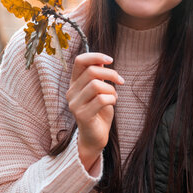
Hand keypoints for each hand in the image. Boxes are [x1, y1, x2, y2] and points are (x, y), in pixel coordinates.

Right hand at [66, 53, 124, 169]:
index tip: (111, 60)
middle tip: (121, 81)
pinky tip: (112, 103)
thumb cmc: (99, 111)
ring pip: (96, 85)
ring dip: (111, 89)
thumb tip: (102, 59)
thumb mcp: (100, 90)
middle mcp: (71, 92)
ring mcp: (75, 104)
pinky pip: (101, 99)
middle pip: (92, 71)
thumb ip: (98, 76)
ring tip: (114, 96)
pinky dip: (112, 99)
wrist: (95, 136)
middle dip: (111, 74)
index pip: (79, 61)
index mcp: (74, 83)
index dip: (96, 56)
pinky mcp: (82, 115)